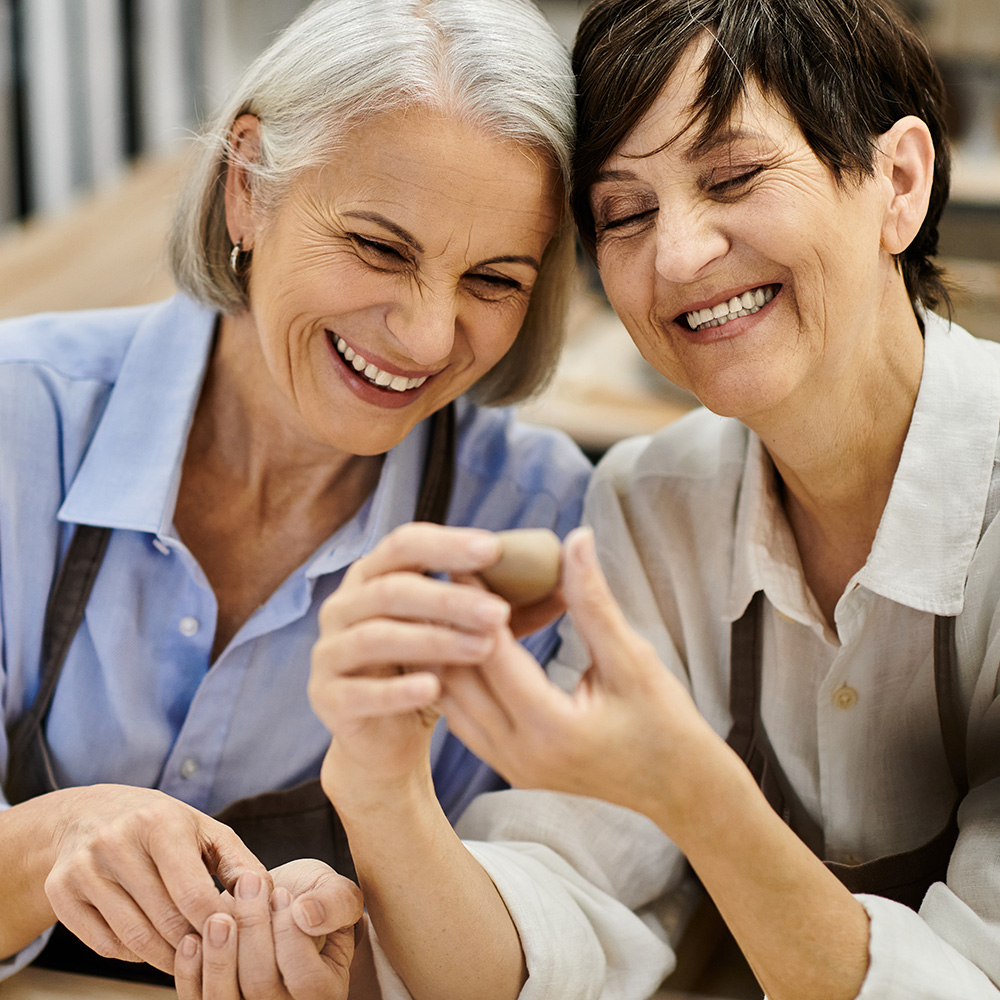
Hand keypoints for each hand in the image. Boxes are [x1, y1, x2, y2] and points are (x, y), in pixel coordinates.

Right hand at [43, 785, 268, 972]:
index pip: (193, 894)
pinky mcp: (59, 891)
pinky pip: (103, 944)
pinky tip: (151, 946)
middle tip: (215, 956)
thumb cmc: (160, 825)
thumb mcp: (204, 830)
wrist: (87, 814)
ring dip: (165, 958)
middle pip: (163, 921)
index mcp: (159, 822)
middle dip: (195, 945)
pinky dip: (132, 955)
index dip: (218, 925)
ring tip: (189, 958)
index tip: (236, 937)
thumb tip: (266, 899)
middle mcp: (115, 841)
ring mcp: (83, 868)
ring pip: (132, 939)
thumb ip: (239, 863)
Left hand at [173, 862, 363, 999]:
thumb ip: (335, 902)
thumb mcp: (338, 892)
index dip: (289, 934)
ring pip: (225, 999)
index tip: (280, 893)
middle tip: (248, 884)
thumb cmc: (313, 901)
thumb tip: (307, 914)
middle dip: (251, 929)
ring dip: (219, 952)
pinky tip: (193, 939)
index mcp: (327, 990)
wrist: (282, 911)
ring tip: (219, 914)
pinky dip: (190, 971)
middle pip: (261, 986)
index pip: (306, 978)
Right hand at [309, 523, 513, 803]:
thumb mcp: (465, 631)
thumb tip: (568, 578)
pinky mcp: (327, 696)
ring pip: (377, 636)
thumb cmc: (430, 667)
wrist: (386, 734)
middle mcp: (344, 605)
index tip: (494, 548)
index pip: (405, 543)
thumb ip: (507, 604)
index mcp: (375, 575)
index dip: (446, 544)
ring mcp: (329, 650)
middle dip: (447, 598)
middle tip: (498, 612)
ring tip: (483, 649)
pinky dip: (397, 689)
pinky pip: (361, 690)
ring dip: (431, 640)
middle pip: (392, 589)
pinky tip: (435, 689)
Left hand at [436, 527, 724, 826]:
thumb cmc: (666, 725)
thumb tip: (575, 540)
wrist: (680, 789)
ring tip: (458, 607)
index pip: (492, 654)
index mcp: (550, 728)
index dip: (475, 604)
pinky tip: (473, 645)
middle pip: (460, 678)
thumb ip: (594, 602)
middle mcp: (519, 754)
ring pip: (453, 701)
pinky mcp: (511, 768)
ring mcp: (511, 767)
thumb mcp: (633, 659)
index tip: (465, 563)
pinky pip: (465, 720)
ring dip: (452, 653)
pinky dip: (464, 680)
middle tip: (452, 578)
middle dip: (453, 624)